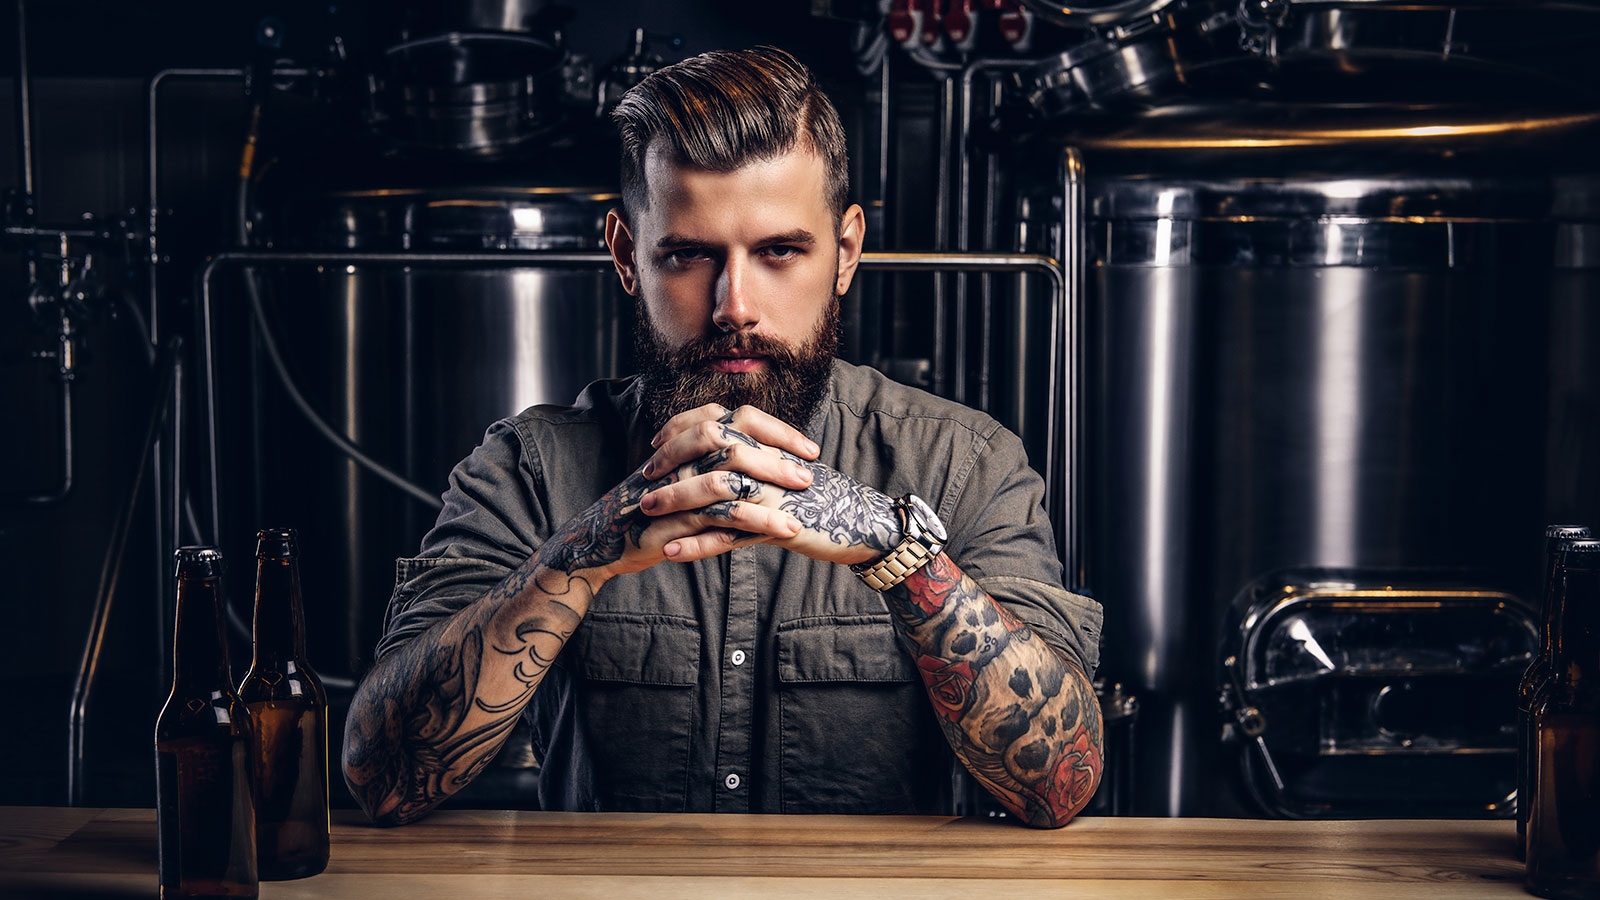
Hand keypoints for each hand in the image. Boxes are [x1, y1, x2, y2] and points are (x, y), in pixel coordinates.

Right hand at [535, 453, 799, 583]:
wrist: (606, 539)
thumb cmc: (654, 507)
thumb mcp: (688, 476)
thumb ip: (719, 459)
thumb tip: (772, 456)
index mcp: (689, 438)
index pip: (740, 419)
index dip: (778, 431)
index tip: (809, 450)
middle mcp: (681, 455)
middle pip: (735, 441)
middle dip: (776, 459)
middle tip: (809, 475)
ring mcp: (673, 484)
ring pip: (727, 482)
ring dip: (768, 499)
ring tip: (798, 515)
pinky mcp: (671, 518)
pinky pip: (716, 518)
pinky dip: (750, 526)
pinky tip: (778, 537)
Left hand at [637, 406, 901, 566]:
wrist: (860, 523)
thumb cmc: (817, 498)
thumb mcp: (780, 473)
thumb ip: (749, 462)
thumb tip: (712, 460)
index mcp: (764, 442)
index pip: (714, 420)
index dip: (680, 429)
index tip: (656, 445)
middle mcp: (766, 459)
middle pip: (709, 446)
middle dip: (671, 462)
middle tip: (645, 478)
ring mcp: (770, 489)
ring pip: (715, 489)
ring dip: (677, 501)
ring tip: (647, 515)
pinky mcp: (775, 523)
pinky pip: (728, 533)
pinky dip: (696, 543)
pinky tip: (672, 551)